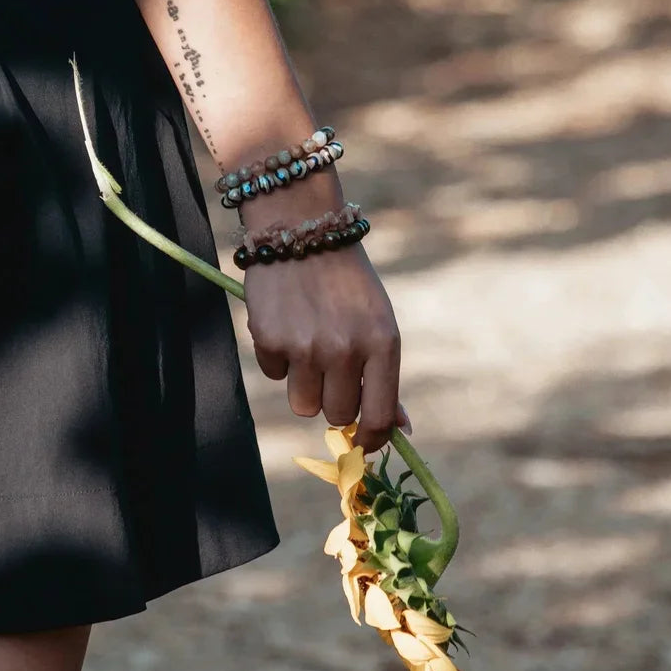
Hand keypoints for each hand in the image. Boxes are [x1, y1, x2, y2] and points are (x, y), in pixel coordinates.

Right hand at [244, 243, 402, 452]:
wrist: (302, 230)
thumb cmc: (346, 282)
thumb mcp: (378, 322)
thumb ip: (384, 376)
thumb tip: (400, 430)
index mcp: (382, 343)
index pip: (379, 416)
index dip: (370, 438)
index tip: (362, 441)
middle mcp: (344, 349)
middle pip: (337, 414)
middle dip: (332, 401)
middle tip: (329, 370)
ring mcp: (305, 346)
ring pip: (303, 403)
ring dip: (304, 384)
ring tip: (306, 345)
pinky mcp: (269, 339)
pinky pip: (274, 373)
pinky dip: (278, 357)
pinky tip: (285, 323)